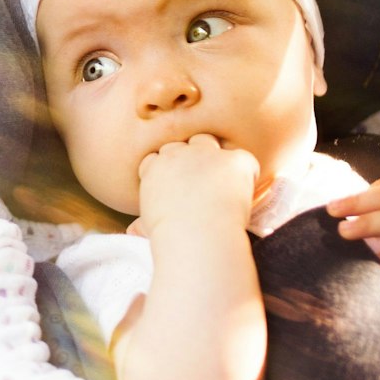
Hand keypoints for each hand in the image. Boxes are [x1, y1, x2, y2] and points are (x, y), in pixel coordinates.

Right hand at [127, 134, 259, 238]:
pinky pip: (244, 161)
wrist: (198, 237)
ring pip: (208, 141)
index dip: (166, 170)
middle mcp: (177, 154)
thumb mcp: (148, 228)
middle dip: (188, 159)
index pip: (156, 157)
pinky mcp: (234, 160)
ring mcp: (206, 154)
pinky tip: (244, 194)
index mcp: (153, 169)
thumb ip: (142, 223)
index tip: (175, 187)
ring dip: (214, 156)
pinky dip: (247, 175)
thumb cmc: (171, 238)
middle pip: (181, 145)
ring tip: (222, 183)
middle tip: (200, 183)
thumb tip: (133, 231)